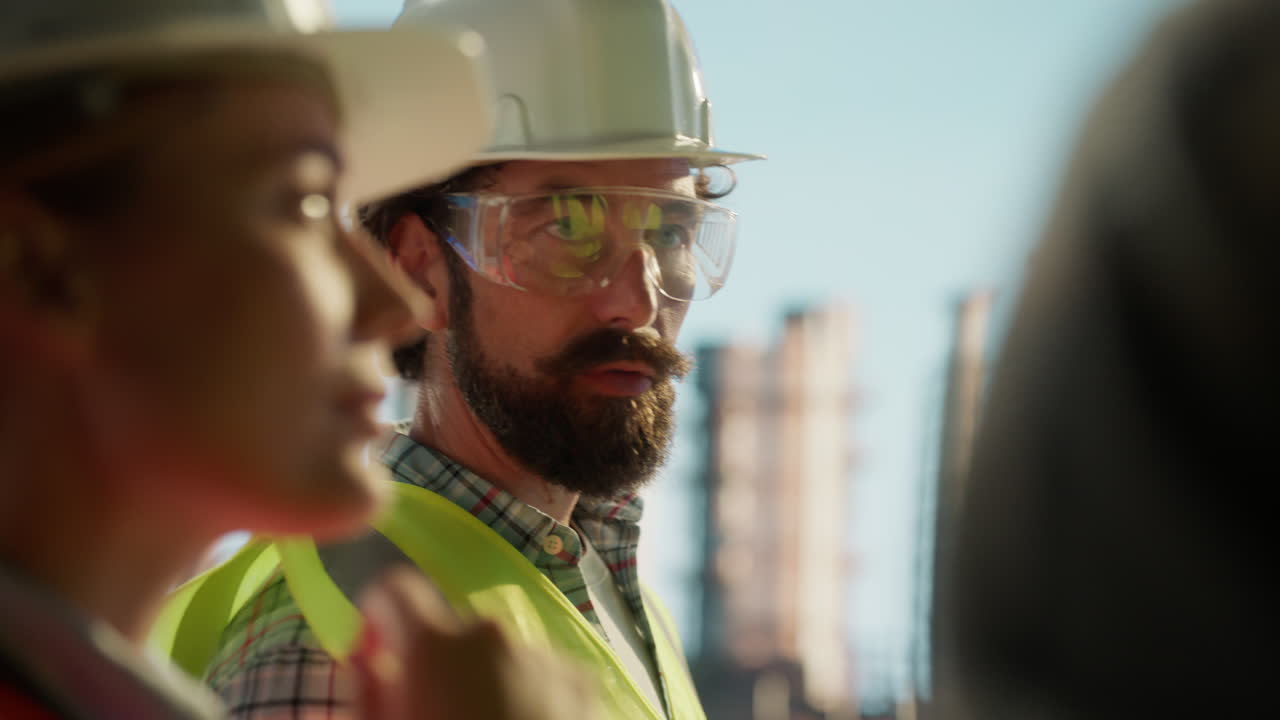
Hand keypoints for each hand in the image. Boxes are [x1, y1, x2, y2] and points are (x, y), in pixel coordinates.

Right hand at [351, 566, 597, 719]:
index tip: (376, 654)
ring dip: (482, 679)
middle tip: (431, 715)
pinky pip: (539, 671)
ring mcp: (543, 654)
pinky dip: (526, 692)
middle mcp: (492, 634)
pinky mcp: (581, 681)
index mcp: (436, 645)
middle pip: (449, 629)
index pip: (393, 589)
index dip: (378, 618)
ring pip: (497, 652)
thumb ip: (366, 693)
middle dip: (434, 663)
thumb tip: (358, 656)